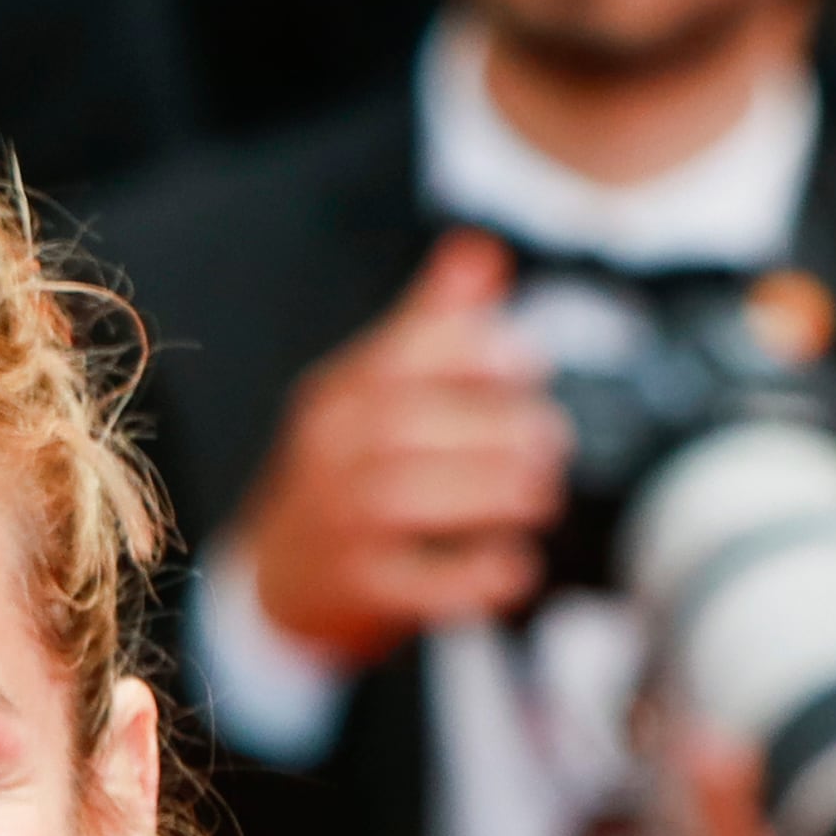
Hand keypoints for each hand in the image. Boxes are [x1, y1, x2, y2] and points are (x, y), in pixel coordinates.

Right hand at [224, 229, 561, 668]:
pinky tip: (514, 565)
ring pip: (407, 497)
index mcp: (338, 393)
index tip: (529, 365)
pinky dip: (473, 575)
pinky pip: (415, 581)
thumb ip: (432, 325)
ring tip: (540, 496)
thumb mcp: (376, 391)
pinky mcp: (352, 585)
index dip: (469, 353)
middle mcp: (326, 452)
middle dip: (493, 430)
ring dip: (490, 494)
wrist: (285, 576)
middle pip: (407, 426)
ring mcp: (333, 520)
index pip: (398, 355)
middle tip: (551, 442)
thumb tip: (480, 249)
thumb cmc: (353, 468)